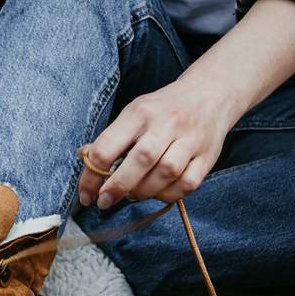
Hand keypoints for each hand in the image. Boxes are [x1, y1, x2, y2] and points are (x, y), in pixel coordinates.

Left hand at [78, 78, 234, 207]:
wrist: (209, 94)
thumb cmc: (162, 109)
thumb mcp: (133, 113)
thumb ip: (110, 138)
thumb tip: (84, 160)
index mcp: (140, 113)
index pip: (107, 147)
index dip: (91, 177)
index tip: (86, 195)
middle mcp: (167, 124)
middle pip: (140, 160)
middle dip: (118, 187)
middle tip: (105, 201)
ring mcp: (190, 140)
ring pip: (166, 174)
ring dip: (143, 192)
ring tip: (133, 194)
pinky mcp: (207, 156)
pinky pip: (187, 184)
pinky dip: (168, 195)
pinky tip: (157, 192)